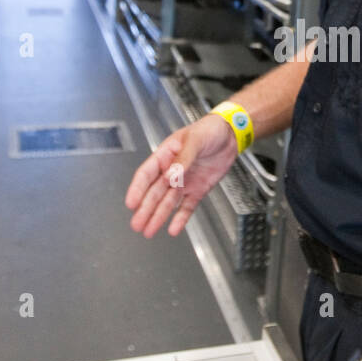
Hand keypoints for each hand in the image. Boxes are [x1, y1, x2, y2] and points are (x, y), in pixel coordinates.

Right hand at [124, 116, 238, 237]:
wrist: (230, 135)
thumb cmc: (209, 130)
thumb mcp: (195, 140)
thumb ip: (183, 158)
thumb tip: (170, 175)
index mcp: (165, 155)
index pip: (147, 174)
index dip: (137, 189)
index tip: (131, 203)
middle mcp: (171, 171)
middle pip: (154, 193)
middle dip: (145, 209)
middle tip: (136, 224)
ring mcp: (184, 182)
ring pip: (167, 203)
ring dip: (158, 217)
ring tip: (148, 231)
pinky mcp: (197, 190)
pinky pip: (187, 207)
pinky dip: (180, 219)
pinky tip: (173, 229)